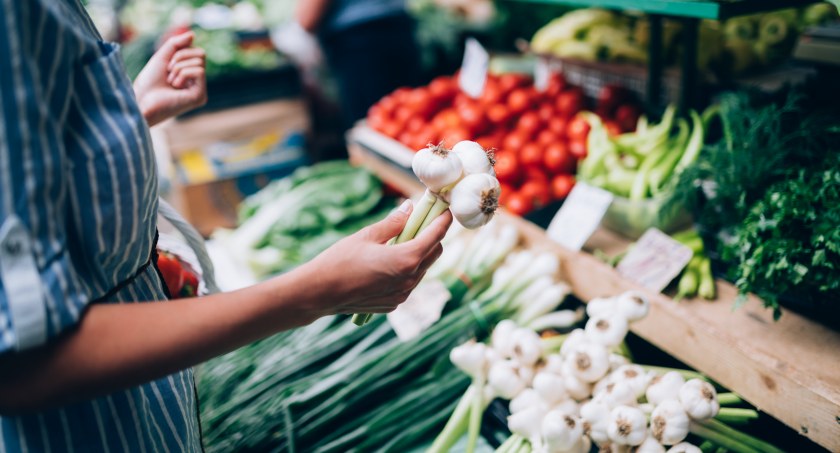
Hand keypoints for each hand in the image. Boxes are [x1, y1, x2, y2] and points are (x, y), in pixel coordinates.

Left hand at [133, 32, 206, 126]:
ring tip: (170, 82)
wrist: (141, 100)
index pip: (196, 51)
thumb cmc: (149, 82)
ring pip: (199, 62)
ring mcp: (200, 91)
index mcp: (191, 75)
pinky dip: (183, 73)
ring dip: (179, 67)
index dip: (180, 52)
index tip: (167, 66)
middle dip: (180, 58)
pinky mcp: (200, 97)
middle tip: (168, 73)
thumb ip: (176, 44)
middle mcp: (198, 84)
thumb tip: (193, 34)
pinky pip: (199, 71)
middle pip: (201, 55)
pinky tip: (175, 86)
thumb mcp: (163, 57)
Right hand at [298, 200, 451, 314]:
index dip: (443, 221)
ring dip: (419, 254)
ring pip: (422, 269)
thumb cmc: (340, 260)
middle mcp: (409, 280)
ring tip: (403, 241)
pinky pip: (408, 283)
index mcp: (406, 259)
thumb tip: (410, 208)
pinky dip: (406, 270)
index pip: (435, 236)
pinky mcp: (393, 304)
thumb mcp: (368, 235)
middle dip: (432, 236)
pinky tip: (389, 262)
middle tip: (422, 222)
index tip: (446, 210)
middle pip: (434, 253)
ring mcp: (402, 295)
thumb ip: (394, 222)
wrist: (319, 293)